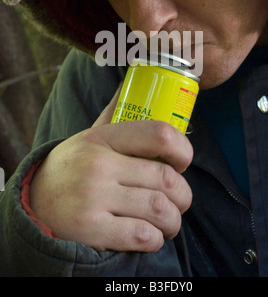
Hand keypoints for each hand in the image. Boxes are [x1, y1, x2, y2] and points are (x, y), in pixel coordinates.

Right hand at [29, 88, 193, 251]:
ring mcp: (93, 197)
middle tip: (179, 201)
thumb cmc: (71, 168)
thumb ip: (113, 113)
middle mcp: (98, 165)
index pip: (158, 133)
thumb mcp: (89, 137)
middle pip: (166, 178)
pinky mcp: (90, 229)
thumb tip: (132, 81)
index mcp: (103, 138)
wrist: (32, 203)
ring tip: (169, 222)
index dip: (183, 150)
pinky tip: (150, 236)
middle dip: (183, 196)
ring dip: (173, 221)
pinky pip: (142, 236)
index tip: (182, 162)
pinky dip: (155, 239)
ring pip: (159, 208)